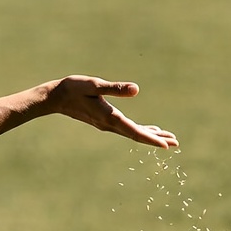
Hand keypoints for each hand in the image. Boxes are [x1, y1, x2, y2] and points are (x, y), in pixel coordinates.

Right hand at [46, 76, 177, 147]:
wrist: (55, 97)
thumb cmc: (74, 88)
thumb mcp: (95, 85)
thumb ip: (115, 88)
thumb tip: (136, 90)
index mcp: (110, 117)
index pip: (135, 131)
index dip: (152, 138)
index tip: (168, 145)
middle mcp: (109, 124)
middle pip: (137, 135)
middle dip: (156, 139)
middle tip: (175, 143)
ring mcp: (106, 124)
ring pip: (132, 133)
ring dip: (149, 135)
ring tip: (166, 138)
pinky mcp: (103, 120)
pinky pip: (125, 128)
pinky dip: (138, 130)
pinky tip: (146, 128)